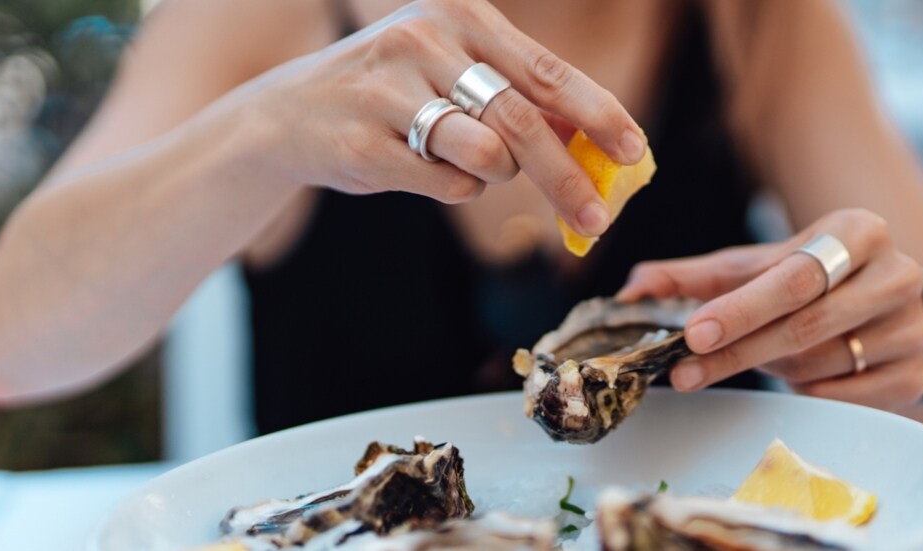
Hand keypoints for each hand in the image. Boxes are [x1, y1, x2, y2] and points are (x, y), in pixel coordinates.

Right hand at [238, 0, 644, 235]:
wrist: (287, 114)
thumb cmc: (393, 92)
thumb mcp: (454, 68)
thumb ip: (520, 93)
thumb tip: (599, 139)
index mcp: (457, 16)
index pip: (545, 70)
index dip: (597, 113)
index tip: (634, 149)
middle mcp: (422, 42)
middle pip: (521, 122)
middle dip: (567, 177)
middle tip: (598, 219)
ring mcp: (388, 92)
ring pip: (485, 158)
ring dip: (494, 175)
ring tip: (468, 161)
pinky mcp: (364, 144)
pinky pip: (445, 185)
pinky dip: (452, 188)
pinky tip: (422, 167)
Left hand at [616, 209, 922, 409]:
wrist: (894, 303)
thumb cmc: (814, 279)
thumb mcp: (759, 266)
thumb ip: (697, 277)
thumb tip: (632, 290)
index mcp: (860, 231)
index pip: (794, 276)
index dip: (739, 309)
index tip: (692, 333)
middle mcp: (898, 274)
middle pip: (805, 324)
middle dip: (738, 350)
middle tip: (685, 371)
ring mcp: (912, 329)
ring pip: (820, 362)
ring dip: (771, 366)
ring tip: (754, 355)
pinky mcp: (917, 376)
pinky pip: (841, 395)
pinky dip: (805, 388)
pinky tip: (794, 371)